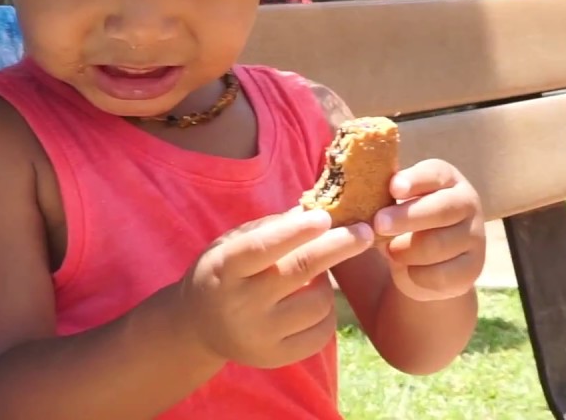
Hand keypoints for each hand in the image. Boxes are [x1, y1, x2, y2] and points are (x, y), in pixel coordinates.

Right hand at [179, 209, 372, 368]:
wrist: (199, 326)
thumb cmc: (226, 271)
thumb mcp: (235, 242)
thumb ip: (273, 227)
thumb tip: (319, 208)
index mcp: (225, 268)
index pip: (264, 247)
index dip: (297, 231)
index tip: (326, 216)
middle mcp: (240, 305)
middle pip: (301, 271)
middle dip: (339, 246)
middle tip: (366, 231)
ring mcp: (259, 335)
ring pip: (319, 301)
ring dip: (328, 281)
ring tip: (316, 273)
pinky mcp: (276, 358)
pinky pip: (322, 332)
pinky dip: (328, 311)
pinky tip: (315, 299)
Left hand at [372, 159, 485, 302]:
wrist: (427, 264)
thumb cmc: (403, 222)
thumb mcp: (394, 203)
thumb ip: (378, 193)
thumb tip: (346, 183)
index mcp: (447, 179)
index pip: (436, 173)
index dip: (415, 179)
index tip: (393, 187)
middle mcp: (467, 203)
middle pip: (441, 208)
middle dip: (407, 217)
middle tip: (378, 224)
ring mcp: (474, 236)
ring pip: (438, 245)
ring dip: (406, 250)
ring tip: (389, 251)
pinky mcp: (472, 269)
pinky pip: (440, 275)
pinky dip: (416, 275)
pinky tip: (406, 270)